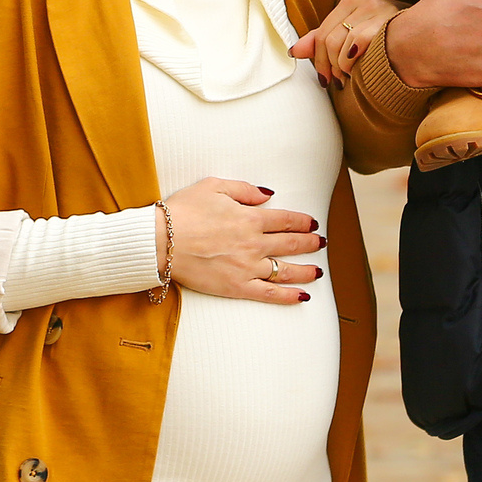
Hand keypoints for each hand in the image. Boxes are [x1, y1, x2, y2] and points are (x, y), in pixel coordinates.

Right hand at [163, 176, 324, 304]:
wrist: (160, 241)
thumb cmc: (183, 211)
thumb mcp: (214, 186)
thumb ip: (244, 190)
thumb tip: (268, 195)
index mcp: (250, 218)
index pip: (286, 220)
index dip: (303, 221)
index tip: (312, 223)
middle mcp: (254, 244)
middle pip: (291, 244)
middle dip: (310, 243)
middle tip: (321, 242)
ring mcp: (247, 268)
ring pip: (285, 270)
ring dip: (306, 270)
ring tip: (319, 271)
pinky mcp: (236, 287)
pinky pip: (269, 294)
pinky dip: (288, 296)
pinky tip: (302, 296)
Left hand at [291, 0, 403, 84]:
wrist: (428, 42)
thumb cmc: (391, 41)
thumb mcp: (356, 36)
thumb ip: (324, 41)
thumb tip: (295, 51)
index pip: (321, 31)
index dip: (317, 58)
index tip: (324, 76)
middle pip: (327, 39)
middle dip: (327, 66)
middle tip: (336, 80)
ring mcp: (377, 9)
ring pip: (338, 44)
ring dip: (340, 67)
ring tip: (348, 77)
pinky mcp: (386, 21)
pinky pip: (354, 45)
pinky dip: (351, 63)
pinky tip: (358, 71)